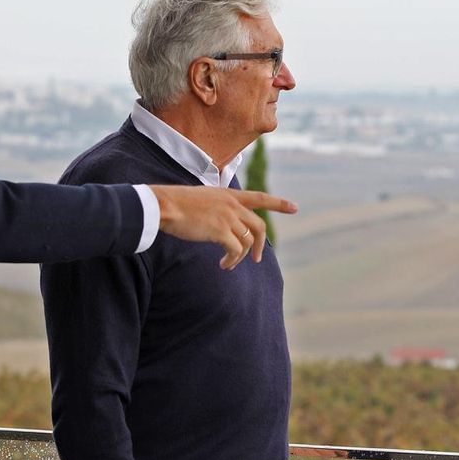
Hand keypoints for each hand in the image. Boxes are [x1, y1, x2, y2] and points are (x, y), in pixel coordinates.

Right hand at [149, 185, 297, 269]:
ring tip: (229, 264)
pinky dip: (232, 260)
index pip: (260, 197)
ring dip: (241, 257)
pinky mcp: (220, 230)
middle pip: (258, 226)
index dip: (278, 204)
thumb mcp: (202, 198)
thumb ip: (217, 207)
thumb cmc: (176, 203)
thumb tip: (223, 224)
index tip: (295, 208)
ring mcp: (227, 217)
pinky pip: (235, 250)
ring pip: (247, 241)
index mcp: (229, 194)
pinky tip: (224, 264)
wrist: (164, 205)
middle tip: (256, 259)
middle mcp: (232, 204)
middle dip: (260, 245)